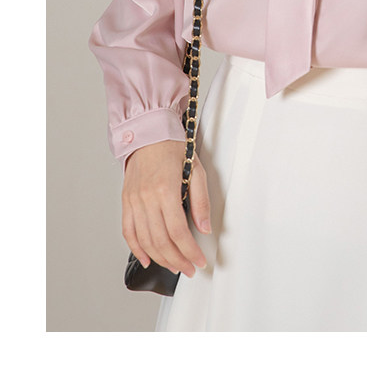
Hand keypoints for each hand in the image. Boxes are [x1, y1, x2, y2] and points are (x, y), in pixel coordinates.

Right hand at [122, 139, 211, 276]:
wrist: (148, 132)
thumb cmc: (173, 147)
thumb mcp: (196, 169)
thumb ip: (201, 201)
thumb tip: (205, 228)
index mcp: (166, 190)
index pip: (178, 232)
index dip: (190, 251)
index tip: (199, 261)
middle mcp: (147, 198)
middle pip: (161, 240)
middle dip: (177, 260)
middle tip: (189, 269)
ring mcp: (134, 201)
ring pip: (145, 240)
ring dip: (161, 258)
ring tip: (175, 266)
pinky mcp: (126, 201)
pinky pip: (129, 231)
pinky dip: (137, 249)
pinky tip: (148, 259)